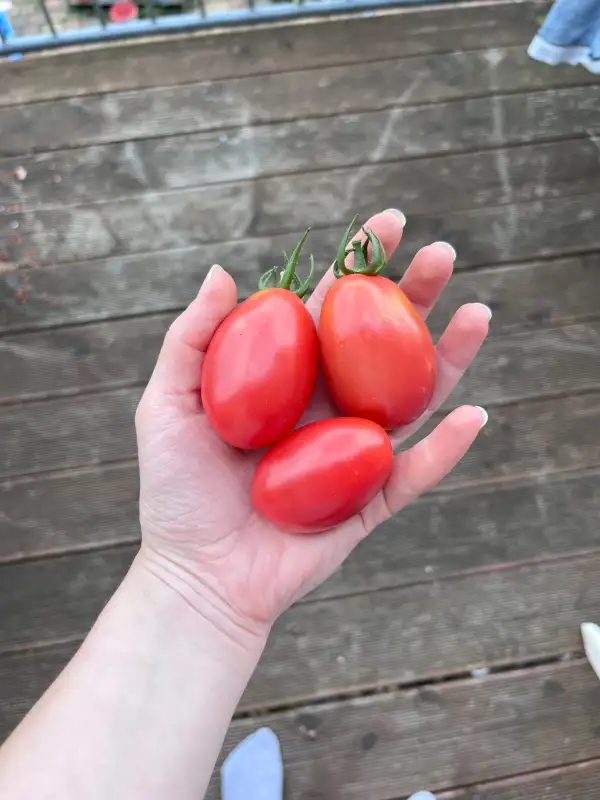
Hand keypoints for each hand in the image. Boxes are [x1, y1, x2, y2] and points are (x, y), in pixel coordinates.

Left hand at [135, 210, 489, 643]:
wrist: (197, 574)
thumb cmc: (176, 490)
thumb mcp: (165, 404)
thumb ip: (191, 339)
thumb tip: (223, 270)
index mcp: (286, 377)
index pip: (329, 309)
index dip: (360, 264)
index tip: (389, 223)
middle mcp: (327, 405)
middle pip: (380, 342)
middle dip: (414, 296)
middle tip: (443, 256)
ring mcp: (353, 451)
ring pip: (411, 397)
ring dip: (449, 358)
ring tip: (476, 314)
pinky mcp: (369, 503)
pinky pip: (414, 473)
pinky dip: (446, 449)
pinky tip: (474, 414)